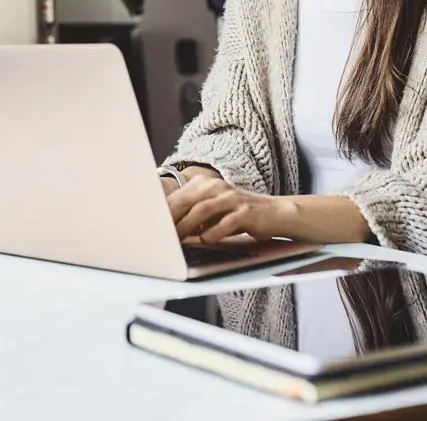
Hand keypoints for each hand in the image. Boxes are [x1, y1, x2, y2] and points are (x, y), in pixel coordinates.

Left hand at [166, 177, 290, 243]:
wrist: (276, 213)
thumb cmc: (240, 215)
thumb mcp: (215, 211)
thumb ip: (194, 215)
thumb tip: (169, 229)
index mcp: (206, 185)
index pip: (179, 196)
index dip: (163, 212)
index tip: (150, 225)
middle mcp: (217, 188)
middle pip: (187, 201)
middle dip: (171, 218)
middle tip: (158, 234)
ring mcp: (232, 198)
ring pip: (203, 209)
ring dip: (187, 225)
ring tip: (177, 239)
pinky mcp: (246, 212)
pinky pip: (226, 222)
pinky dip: (213, 232)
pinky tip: (205, 241)